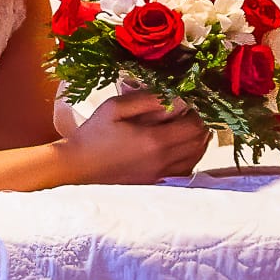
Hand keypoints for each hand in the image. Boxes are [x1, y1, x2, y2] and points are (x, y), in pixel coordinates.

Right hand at [61, 89, 208, 184]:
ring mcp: (161, 175)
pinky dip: (190, 156)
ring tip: (185, 125)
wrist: (79, 166)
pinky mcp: (157, 182)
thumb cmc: (95, 133)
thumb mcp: (116, 107)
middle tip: (189, 111)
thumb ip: (148, 100)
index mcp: (155, 141)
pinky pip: (186, 170)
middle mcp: (163, 161)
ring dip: (198, 140)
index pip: (195, 126)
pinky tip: (179, 145)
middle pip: (200, 142)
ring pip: (196, 157)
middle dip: (201, 123)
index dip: (198, 111)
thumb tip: (176, 96)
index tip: (189, 100)